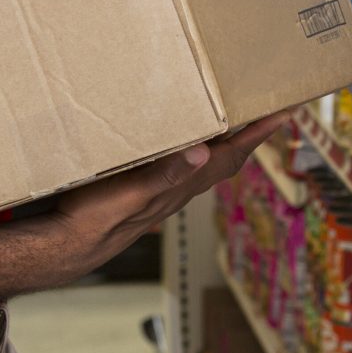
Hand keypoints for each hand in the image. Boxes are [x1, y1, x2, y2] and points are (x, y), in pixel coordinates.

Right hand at [44, 116, 292, 279]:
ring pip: (204, 161)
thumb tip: (203, 153)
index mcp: (181, 185)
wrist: (65, 247)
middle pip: (227, 157)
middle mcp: (178, 188)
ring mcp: (162, 190)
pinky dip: (189, 145)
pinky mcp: (142, 188)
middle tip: (266, 106)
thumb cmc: (95, 221)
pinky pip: (178, 163)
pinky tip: (176, 135)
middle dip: (250, 132)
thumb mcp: (130, 192)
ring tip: (231, 113)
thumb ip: (164, 175)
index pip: (232, 155)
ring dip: (223, 137)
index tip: (286, 111)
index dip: (260, 134)